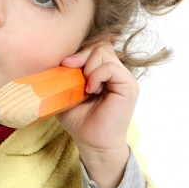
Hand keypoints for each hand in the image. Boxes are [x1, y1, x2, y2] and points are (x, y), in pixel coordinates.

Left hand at [56, 43, 139, 187]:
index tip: (65, 63)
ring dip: (88, 67)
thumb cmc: (79, 119)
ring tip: (85, 87)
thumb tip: (59, 55)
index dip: (80, 50)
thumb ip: (66, 72)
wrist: (92, 142)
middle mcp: (117, 71)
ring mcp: (124, 77)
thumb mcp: (67, 90)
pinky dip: (96, 76)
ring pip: (104, 52)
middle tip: (69, 68)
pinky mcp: (129, 85)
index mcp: (104, 70)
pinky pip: (110, 68)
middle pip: (100, 45)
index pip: (95, 46)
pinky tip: (90, 90)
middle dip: (81, 55)